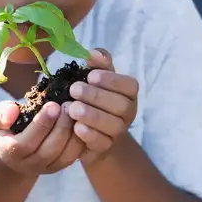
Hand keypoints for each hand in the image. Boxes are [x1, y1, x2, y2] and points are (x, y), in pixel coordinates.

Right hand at [0, 99, 85, 176]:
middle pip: (49, 150)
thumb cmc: (4, 128)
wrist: (11, 151)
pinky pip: (74, 156)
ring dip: (73, 133)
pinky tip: (82, 122)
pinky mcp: (59, 167)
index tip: (53, 105)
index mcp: (10, 152)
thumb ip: (1, 114)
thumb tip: (13, 111)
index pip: (27, 142)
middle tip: (68, 106)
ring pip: (65, 156)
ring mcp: (45, 168)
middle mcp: (28, 164)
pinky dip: (80, 140)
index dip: (42, 124)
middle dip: (61, 127)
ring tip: (76, 112)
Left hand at [67, 48, 138, 164]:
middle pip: (121, 105)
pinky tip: (76, 127)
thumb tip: (92, 53)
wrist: (87, 129)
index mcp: (127, 92)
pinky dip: (89, 135)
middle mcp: (128, 112)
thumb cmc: (92, 96)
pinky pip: (102, 143)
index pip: (130, 85)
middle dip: (97, 96)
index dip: (111, 80)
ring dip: (92, 115)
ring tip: (72, 108)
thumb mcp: (95, 77)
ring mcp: (118, 132)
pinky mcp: (106, 147)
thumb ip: (98, 64)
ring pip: (113, 125)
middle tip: (74, 90)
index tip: (90, 76)